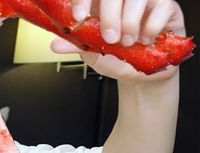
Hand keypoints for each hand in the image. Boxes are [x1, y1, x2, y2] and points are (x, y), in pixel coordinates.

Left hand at [51, 0, 185, 81]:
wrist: (142, 76)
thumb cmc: (118, 59)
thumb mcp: (93, 54)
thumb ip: (76, 46)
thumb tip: (56, 44)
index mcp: (101, 4)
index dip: (82, 0)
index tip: (78, 17)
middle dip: (109, 15)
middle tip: (109, 38)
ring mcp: (145, 0)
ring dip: (130, 22)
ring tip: (128, 43)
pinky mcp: (167, 6)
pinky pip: (162, 6)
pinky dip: (151, 26)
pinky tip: (146, 39)